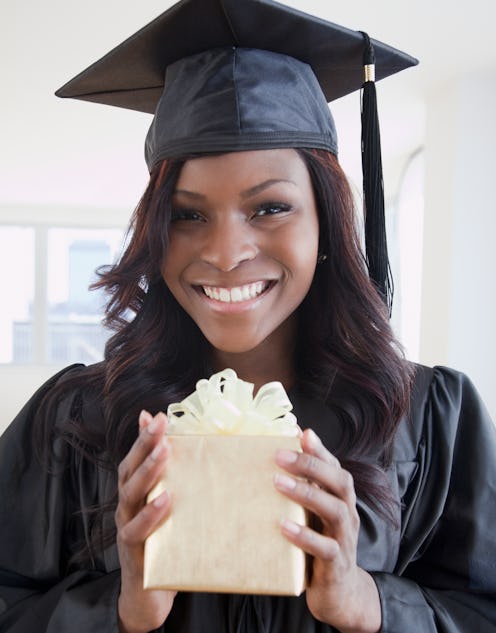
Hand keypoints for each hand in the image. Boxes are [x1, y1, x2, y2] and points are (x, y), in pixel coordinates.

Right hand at [115, 410, 176, 632]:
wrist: (151, 594)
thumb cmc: (165, 544)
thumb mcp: (171, 508)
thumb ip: (176, 482)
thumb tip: (186, 453)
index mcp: (136, 493)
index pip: (135, 458)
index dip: (143, 436)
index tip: (156, 415)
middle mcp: (127, 506)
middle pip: (130, 470)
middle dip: (145, 445)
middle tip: (161, 424)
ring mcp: (127, 527)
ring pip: (131, 495)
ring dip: (148, 471)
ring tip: (164, 452)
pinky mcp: (134, 552)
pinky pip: (137, 531)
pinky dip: (150, 514)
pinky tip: (165, 500)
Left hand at [274, 429, 380, 632]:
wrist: (340, 594)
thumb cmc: (319, 544)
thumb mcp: (312, 514)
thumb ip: (302, 489)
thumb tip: (275, 458)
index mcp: (341, 499)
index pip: (335, 467)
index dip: (320, 449)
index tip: (301, 431)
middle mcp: (348, 514)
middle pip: (340, 482)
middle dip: (311, 465)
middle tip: (280, 455)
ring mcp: (345, 539)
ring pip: (336, 511)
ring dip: (307, 493)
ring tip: (278, 482)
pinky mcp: (337, 565)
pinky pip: (326, 548)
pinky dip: (305, 536)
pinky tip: (283, 526)